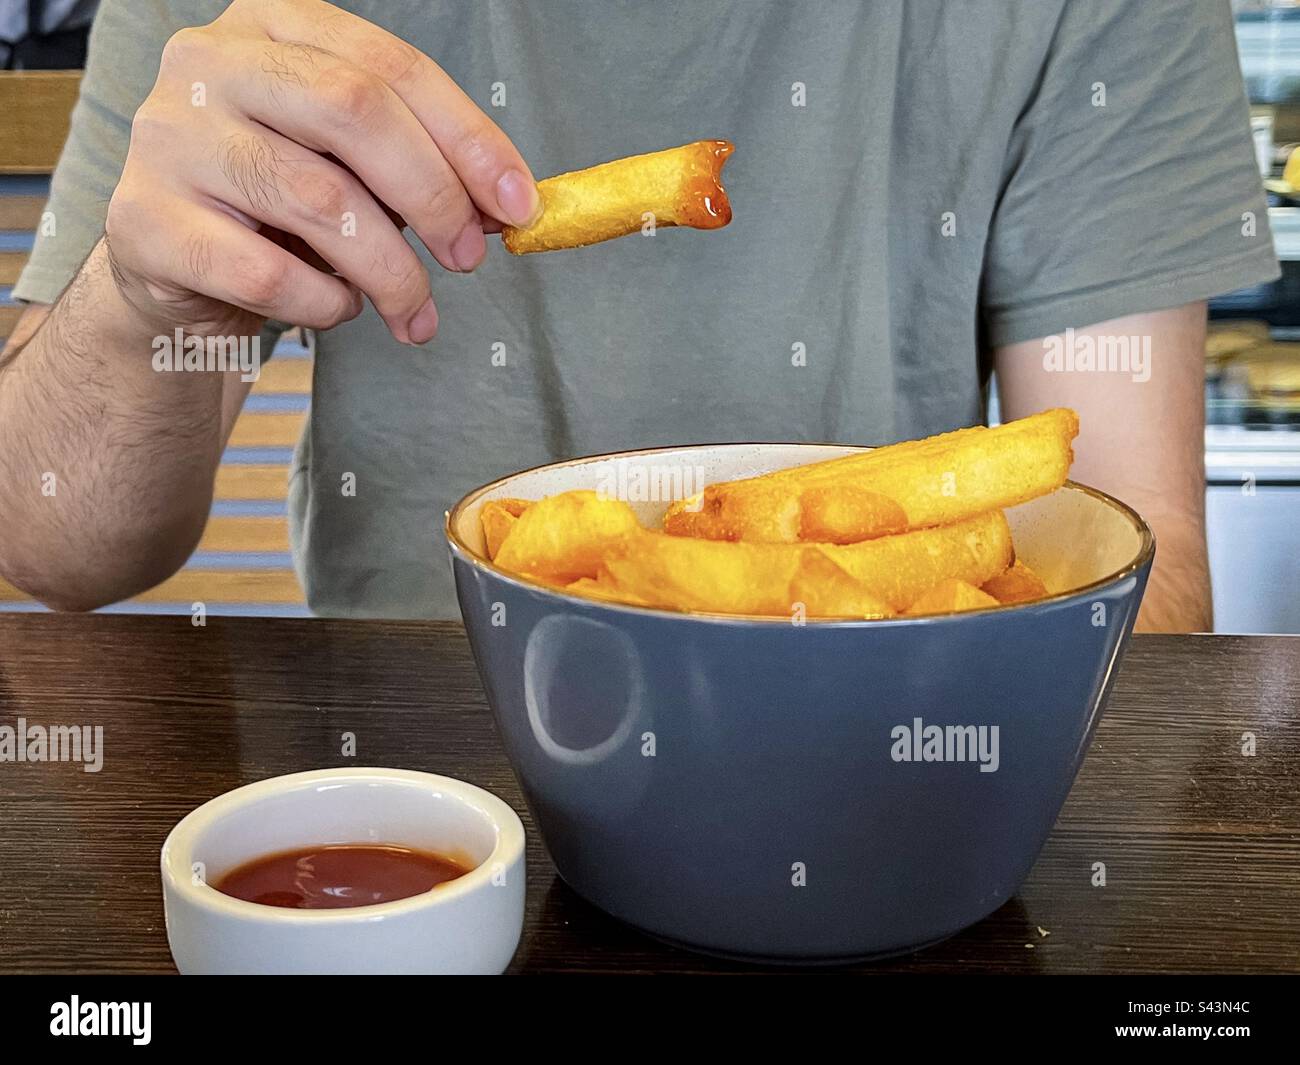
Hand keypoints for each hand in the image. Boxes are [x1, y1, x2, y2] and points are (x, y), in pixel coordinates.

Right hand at [103, 0, 540, 343]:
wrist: (174, 263)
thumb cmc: (278, 205)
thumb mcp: (351, 167)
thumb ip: (421, 168)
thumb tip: (507, 205)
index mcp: (273, 27)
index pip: (391, 66)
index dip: (468, 138)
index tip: (519, 203)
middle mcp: (210, 63)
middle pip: (354, 112)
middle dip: (434, 195)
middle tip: (468, 258)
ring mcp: (169, 138)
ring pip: (318, 199)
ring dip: (390, 270)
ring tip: (413, 308)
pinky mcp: (145, 221)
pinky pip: (268, 273)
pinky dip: (327, 304)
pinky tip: (339, 309)